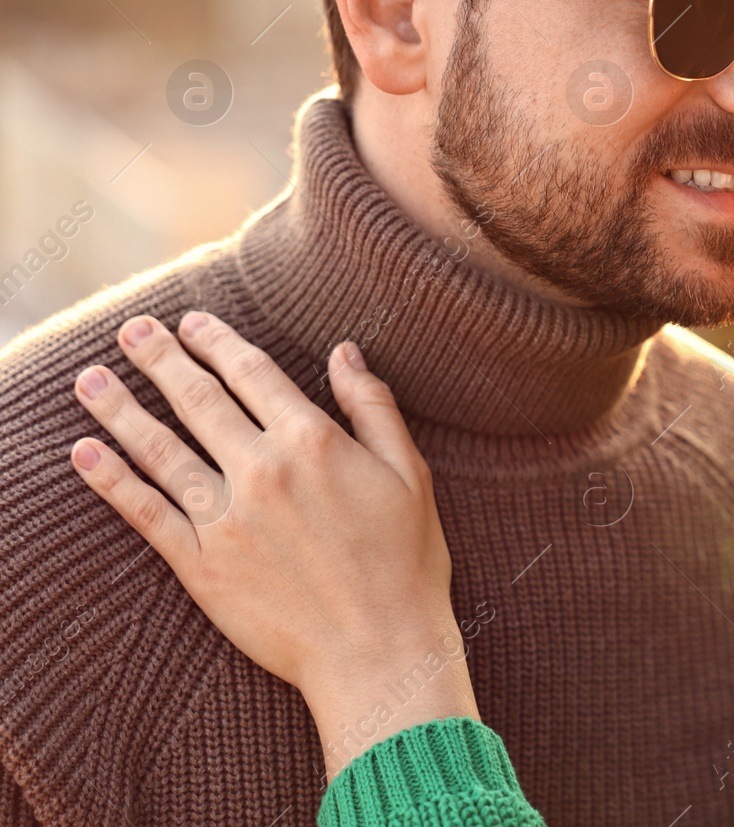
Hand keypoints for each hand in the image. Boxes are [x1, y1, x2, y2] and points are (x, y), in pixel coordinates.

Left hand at [68, 311, 478, 778]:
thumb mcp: (411, 473)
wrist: (379, 652)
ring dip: (119, 408)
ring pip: (159, 449)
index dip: (218, 342)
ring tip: (90, 379)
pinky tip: (83, 454)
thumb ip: (373, 407)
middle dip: (161, 359)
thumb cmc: (407, 563)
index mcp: (314, 441)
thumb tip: (345, 352)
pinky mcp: (201, 565)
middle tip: (131, 330)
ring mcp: (226, 519)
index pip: (252, 373)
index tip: (193, 321)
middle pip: (198, 399)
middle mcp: (262, 471)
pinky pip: (146, 514)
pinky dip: (111, 481)